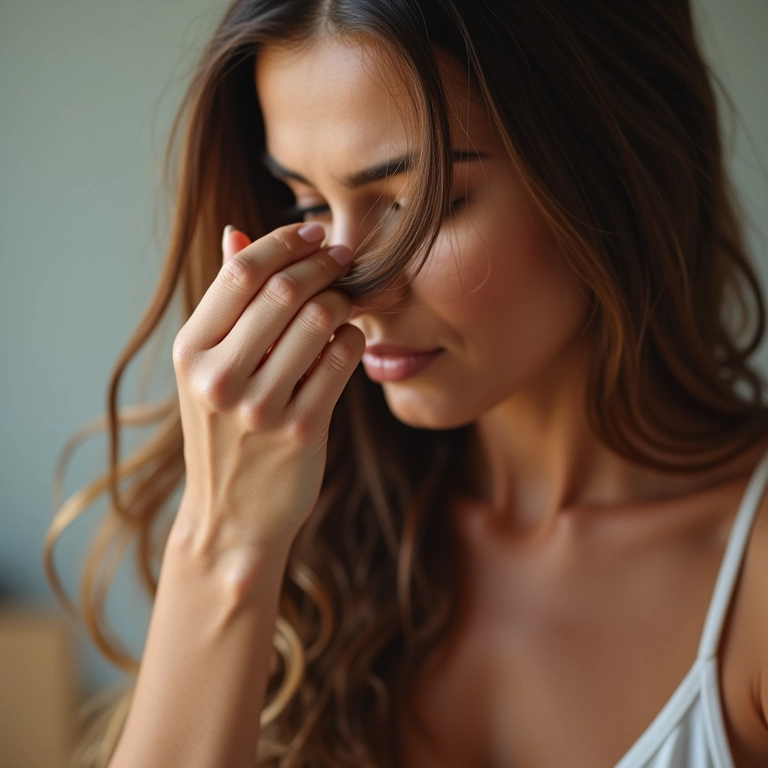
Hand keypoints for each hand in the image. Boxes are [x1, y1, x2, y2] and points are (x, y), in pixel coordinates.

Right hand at [169, 222, 364, 565]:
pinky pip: (342, 360)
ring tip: (345, 301)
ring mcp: (261, 407)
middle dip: (324, 264)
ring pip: (320, 320)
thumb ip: (225, 305)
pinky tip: (348, 339)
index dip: (285, 241)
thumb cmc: (224, 433)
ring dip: (343, 300)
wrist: (231, 517)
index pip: (241, 272)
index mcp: (191, 353)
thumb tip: (238, 234)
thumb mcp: (206, 371)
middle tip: (344, 257)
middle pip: (286, 291)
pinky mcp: (301, 431)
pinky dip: (352, 338)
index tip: (314, 231)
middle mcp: (220, 378)